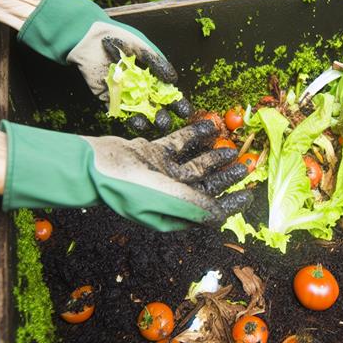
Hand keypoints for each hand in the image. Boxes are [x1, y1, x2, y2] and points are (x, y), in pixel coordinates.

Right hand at [1, 119, 251, 230]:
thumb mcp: (168, 200)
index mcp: (173, 213)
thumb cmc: (129, 189)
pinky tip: (210, 127)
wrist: (94, 166)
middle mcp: (170, 195)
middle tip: (246, 166)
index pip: (209, 211)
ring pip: (194, 164)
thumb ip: (196, 206)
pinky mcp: (153, 154)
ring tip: (231, 146)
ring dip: (213, 156)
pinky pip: (179, 144)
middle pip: (205, 185)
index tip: (249, 194)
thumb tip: (221, 216)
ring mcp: (161, 174)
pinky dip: (194, 136)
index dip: (231, 204)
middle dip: (227, 177)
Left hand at [17, 0, 193, 129]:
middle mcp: (141, 87)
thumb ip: (156, 62)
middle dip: (164, 115)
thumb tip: (173, 79)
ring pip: (140, 112)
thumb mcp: (140, 46)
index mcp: (152, 75)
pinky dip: (130, 119)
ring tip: (155, 125)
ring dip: (148, 120)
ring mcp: (126, 94)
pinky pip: (122, 112)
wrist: (87, 39)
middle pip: (156, 106)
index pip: (168, 93)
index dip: (177, 103)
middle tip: (167, 121)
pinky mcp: (110, 99)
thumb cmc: (116, 37)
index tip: (185, 112)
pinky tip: (137, 123)